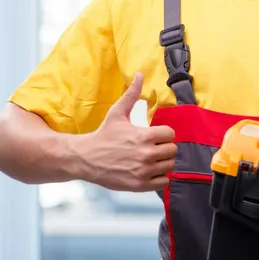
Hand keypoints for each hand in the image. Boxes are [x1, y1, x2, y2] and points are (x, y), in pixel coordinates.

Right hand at [75, 73, 176, 191]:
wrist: (85, 158)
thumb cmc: (104, 134)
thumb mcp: (117, 112)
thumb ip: (132, 94)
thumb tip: (140, 74)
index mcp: (144, 135)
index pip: (171, 134)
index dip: (164, 133)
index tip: (155, 135)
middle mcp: (146, 154)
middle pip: (172, 150)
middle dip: (164, 147)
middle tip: (153, 147)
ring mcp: (143, 171)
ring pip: (169, 166)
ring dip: (163, 162)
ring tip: (151, 159)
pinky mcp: (139, 185)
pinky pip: (163, 182)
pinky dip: (159, 177)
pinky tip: (149, 170)